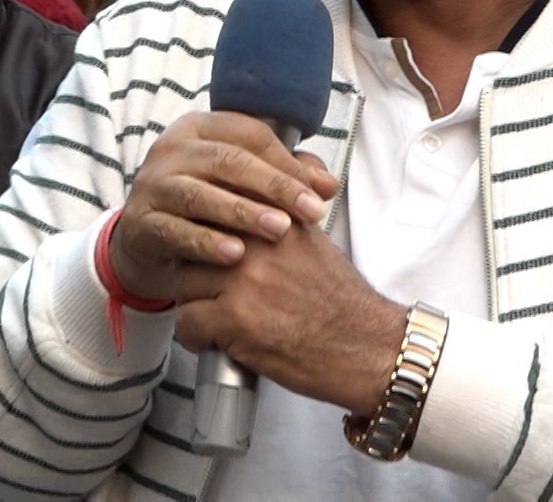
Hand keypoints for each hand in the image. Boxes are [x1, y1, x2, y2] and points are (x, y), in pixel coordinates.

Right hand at [107, 111, 334, 303]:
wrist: (149, 236)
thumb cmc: (207, 201)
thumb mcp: (242, 183)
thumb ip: (285, 176)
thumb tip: (328, 186)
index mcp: (200, 127)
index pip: (250, 136)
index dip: (287, 164)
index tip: (319, 195)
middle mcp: (171, 148)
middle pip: (228, 160)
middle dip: (274, 187)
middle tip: (309, 213)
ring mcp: (152, 183)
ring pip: (200, 194)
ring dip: (243, 213)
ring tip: (279, 231)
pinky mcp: (139, 220)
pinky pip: (174, 230)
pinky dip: (206, 242)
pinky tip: (235, 254)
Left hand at [172, 214, 404, 416]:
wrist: (369, 348)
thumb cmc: (343, 303)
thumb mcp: (313, 242)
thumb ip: (279, 219)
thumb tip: (245, 208)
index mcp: (277, 217)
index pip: (217, 204)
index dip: (206, 230)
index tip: (204, 245)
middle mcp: (259, 241)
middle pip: (194, 241)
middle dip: (195, 266)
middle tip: (207, 286)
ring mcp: (245, 279)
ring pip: (183, 281)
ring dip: (193, 301)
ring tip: (210, 315)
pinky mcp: (236, 319)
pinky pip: (188, 321)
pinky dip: (195, 336)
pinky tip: (212, 340)